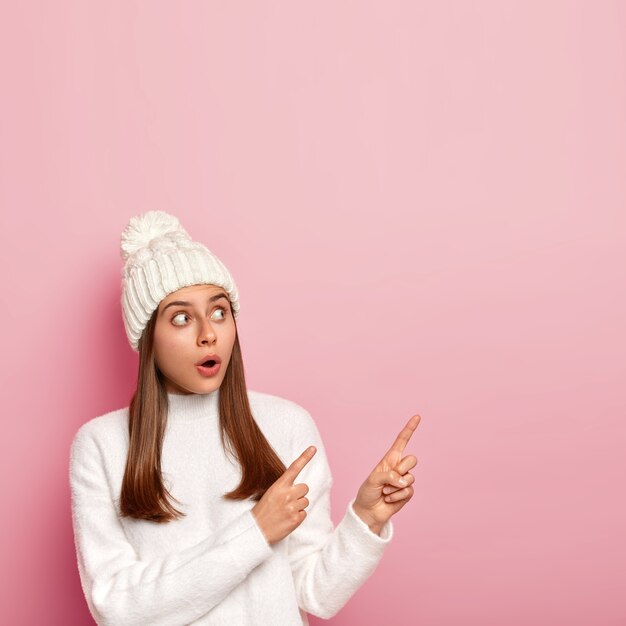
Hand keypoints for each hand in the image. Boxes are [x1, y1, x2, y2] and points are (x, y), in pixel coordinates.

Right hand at [251, 445, 316, 544]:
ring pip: (306, 501)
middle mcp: (287, 494)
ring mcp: (292, 507)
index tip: (313, 448)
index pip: (294, 468)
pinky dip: (298, 516)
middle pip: (305, 488)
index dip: (305, 457)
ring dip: (298, 505)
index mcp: (279, 486)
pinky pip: (304, 513)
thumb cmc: (263, 511)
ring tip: (286, 511)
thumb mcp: (270, 494)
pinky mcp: (296, 519)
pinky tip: (287, 519)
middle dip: (299, 493)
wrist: (256, 531)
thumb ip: (284, 488)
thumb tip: (299, 488)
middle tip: (288, 501)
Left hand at [352, 414, 420, 531]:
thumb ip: (388, 476)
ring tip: (385, 491)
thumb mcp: (373, 480)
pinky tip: (389, 499)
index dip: (410, 428)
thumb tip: (403, 481)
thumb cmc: (368, 492)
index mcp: (390, 458)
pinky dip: (397, 496)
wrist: (369, 511)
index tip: (417, 416)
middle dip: (402, 469)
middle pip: (412, 460)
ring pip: (410, 477)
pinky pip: (408, 491)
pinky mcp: (408, 492)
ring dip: (395, 486)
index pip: (402, 441)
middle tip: (389, 479)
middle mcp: (399, 467)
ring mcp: (405, 480)